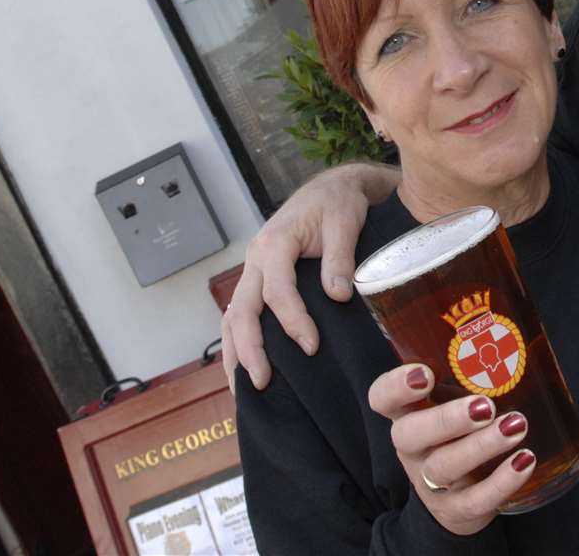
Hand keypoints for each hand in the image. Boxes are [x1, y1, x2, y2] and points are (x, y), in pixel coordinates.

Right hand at [221, 163, 395, 391]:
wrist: (332, 189)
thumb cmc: (340, 204)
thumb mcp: (346, 223)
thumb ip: (340, 258)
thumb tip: (337, 296)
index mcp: (275, 242)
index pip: (276, 290)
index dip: (292, 321)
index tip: (312, 346)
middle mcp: (256, 258)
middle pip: (242, 309)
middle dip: (250, 348)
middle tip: (263, 382)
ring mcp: (253, 270)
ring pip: (232, 316)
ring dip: (236, 352)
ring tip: (244, 389)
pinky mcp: (258, 280)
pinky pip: (240, 314)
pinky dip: (239, 342)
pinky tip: (245, 370)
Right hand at [369, 364, 539, 535]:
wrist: (460, 500)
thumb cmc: (460, 433)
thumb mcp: (454, 403)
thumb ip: (471, 373)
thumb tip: (519, 329)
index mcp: (408, 414)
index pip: (382, 398)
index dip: (396, 387)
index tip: (426, 374)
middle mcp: (414, 448)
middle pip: (410, 435)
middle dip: (447, 419)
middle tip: (485, 405)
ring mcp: (432, 483)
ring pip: (445, 466)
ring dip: (482, 446)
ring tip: (517, 426)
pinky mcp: (459, 510)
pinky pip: (476, 500)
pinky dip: (502, 481)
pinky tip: (525, 460)